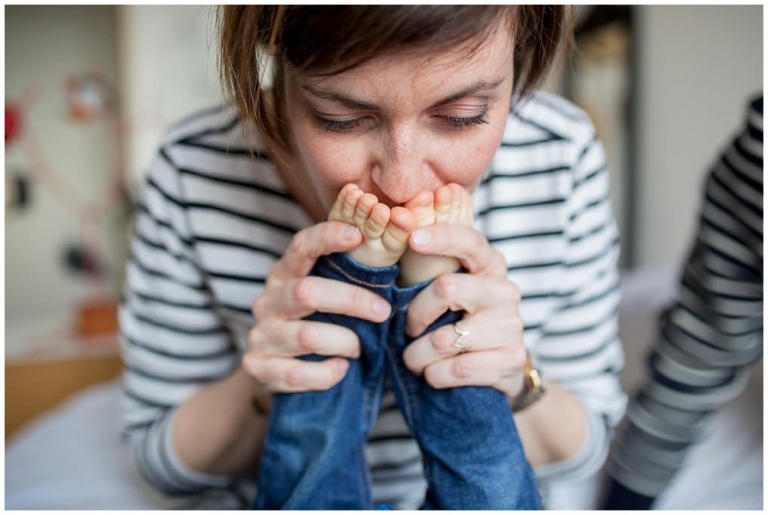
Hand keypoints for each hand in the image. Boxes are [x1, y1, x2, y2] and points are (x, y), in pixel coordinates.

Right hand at [242, 221, 391, 392]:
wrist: (279, 369)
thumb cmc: (318, 322)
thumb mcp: (327, 294)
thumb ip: (347, 276)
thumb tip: (392, 253)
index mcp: (284, 274)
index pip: (301, 246)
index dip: (327, 237)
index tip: (358, 235)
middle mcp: (267, 301)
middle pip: (306, 292)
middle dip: (351, 300)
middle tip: (383, 312)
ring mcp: (261, 334)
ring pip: (307, 336)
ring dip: (344, 342)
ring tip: (359, 347)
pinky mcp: (258, 367)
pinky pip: (298, 373)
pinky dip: (327, 373)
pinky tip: (341, 368)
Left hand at [401, 224, 526, 400]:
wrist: (498, 368)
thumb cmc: (459, 323)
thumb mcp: (449, 294)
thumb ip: (430, 272)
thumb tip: (392, 248)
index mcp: (490, 266)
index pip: (469, 241)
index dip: (441, 237)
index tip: (412, 239)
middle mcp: (505, 291)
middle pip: (447, 288)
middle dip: (415, 315)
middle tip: (409, 330)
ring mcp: (512, 326)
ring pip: (444, 339)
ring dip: (418, 356)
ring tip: (417, 360)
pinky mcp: (511, 361)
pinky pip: (457, 369)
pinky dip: (435, 375)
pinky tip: (436, 374)